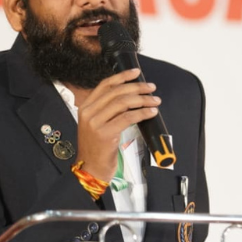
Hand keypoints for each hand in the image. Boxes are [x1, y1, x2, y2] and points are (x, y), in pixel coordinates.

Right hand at [75, 67, 159, 181]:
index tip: (136, 72)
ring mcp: (95, 123)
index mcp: (86, 106)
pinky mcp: (105, 133)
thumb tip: (132, 95)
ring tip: (155, 101)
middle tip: (151, 88)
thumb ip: (108, 109)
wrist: (90, 169)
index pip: (105, 84)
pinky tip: (151, 113)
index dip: (122, 76)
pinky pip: (128, 117)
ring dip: (143, 100)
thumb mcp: (97, 124)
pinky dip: (142, 113)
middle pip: (117, 92)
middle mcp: (88, 112)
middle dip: (137, 87)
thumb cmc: (97, 147)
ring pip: (124, 103)